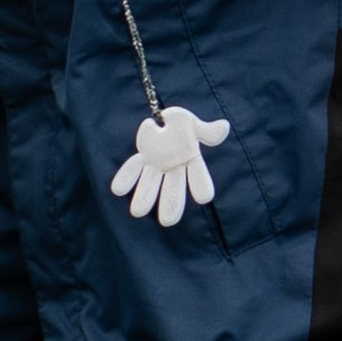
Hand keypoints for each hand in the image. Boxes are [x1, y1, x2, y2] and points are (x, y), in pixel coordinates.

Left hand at [109, 106, 229, 227]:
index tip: (204, 198)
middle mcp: (173, 169)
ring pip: (150, 185)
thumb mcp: (193, 124)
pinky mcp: (142, 161)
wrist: (165, 120)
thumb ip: (206, 130)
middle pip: (173, 190)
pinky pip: (132, 171)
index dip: (200, 185)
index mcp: (191, 160)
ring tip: (137, 212)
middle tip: (168, 221)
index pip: (198, 176)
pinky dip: (126, 177)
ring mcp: (156, 166)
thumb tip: (224, 127)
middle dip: (170, 204)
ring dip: (144, 197)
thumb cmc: (182, 125)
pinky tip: (117, 189)